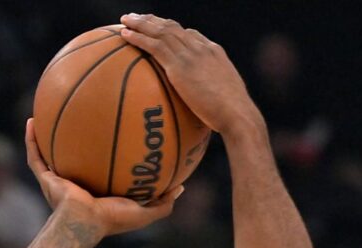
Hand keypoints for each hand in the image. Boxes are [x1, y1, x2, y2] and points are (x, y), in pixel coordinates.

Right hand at [25, 118, 181, 232]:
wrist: (82, 224)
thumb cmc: (111, 220)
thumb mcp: (144, 212)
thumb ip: (163, 202)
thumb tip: (182, 187)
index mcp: (96, 189)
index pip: (100, 165)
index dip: (104, 148)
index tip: (112, 129)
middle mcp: (75, 182)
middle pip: (74, 153)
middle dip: (76, 134)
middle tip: (81, 111)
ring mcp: (57, 180)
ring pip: (49, 151)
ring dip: (47, 132)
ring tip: (47, 109)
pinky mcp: (45, 178)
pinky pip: (34, 155)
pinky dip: (30, 139)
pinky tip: (31, 120)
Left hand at [118, 14, 258, 135]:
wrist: (237, 114)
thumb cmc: (233, 116)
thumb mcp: (225, 99)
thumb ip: (212, 96)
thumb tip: (207, 109)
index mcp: (214, 52)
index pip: (191, 35)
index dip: (173, 30)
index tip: (160, 29)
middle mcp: (202, 47)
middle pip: (173, 27)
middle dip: (154, 20)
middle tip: (137, 17)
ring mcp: (191, 54)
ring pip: (161, 30)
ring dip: (141, 23)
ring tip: (125, 19)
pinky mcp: (180, 65)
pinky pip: (154, 46)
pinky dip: (138, 37)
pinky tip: (124, 35)